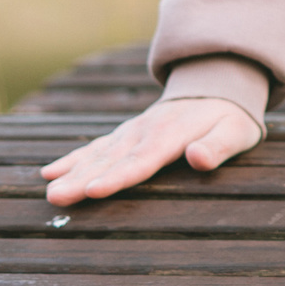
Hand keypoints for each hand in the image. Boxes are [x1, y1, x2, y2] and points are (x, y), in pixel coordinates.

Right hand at [39, 97, 261, 205]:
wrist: (217, 87)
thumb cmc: (230, 119)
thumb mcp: (236, 132)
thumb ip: (218, 147)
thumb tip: (197, 158)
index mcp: (172, 135)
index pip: (142, 160)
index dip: (118, 177)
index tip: (93, 190)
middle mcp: (145, 131)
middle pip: (111, 159)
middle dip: (82, 179)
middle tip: (56, 198)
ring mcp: (132, 131)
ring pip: (98, 153)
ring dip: (72, 171)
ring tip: (48, 190)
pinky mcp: (126, 134)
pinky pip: (96, 146)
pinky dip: (73, 158)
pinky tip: (50, 172)